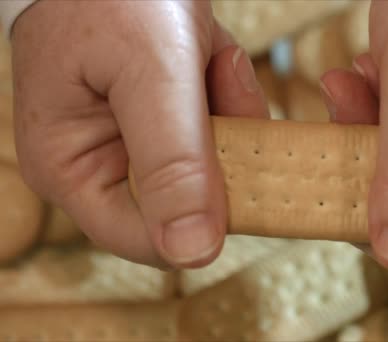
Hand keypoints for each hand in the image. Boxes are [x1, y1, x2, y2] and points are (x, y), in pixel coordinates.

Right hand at [11, 1, 269, 267]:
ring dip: (228, 108)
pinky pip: (220, 127)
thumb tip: (193, 252)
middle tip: (217, 80)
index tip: (244, 174)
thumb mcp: (149, 75)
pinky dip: (228, 90)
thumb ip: (172, 161)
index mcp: (74, 169)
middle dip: (220, 142)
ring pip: (216, 162)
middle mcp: (105, 165)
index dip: (201, 220)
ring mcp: (142, 142)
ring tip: (208, 56)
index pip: (145, 238)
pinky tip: (211, 54)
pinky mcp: (172, 120)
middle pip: (190, 200)